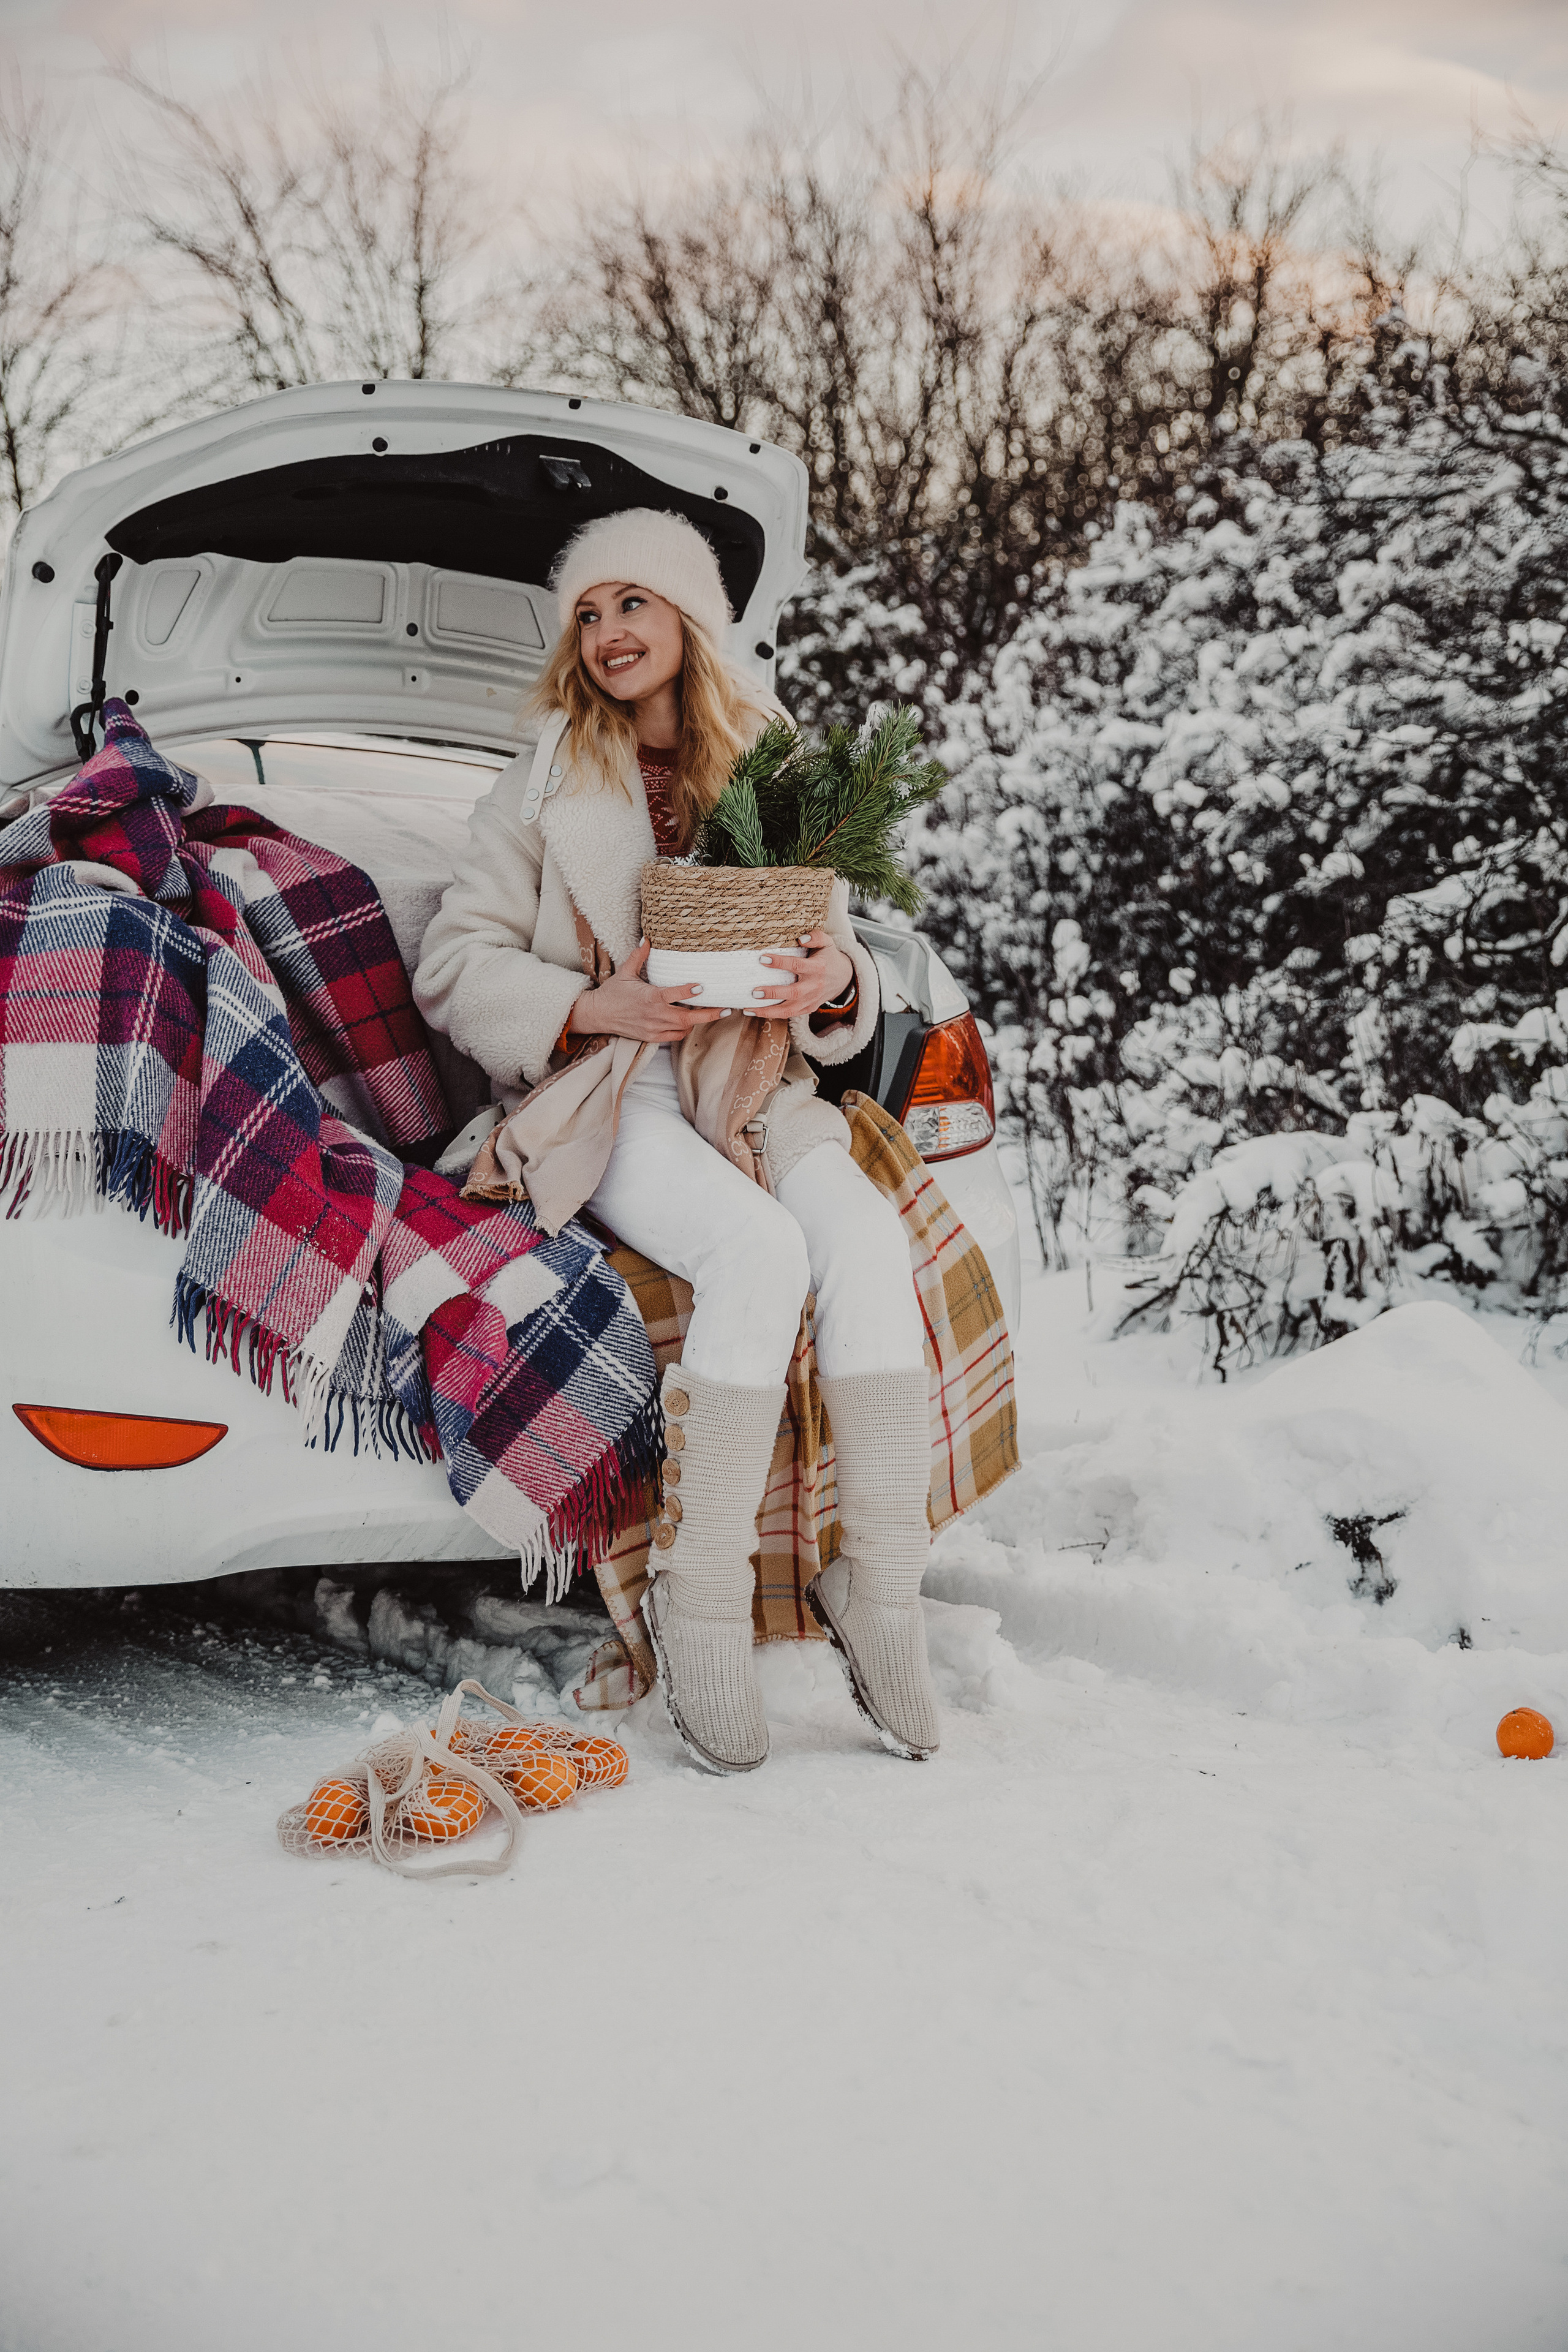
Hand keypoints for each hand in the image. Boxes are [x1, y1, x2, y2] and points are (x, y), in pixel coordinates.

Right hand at [566, 938, 726, 1042]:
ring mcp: (654, 1028)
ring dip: (695, 1021)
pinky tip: (688, 1022)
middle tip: (726, 1009)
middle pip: (688, 1018)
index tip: (702, 987)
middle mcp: (655, 1015)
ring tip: (707, 1012)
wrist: (597, 1015)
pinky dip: (683, 1030)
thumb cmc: (612, 993)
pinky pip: (674, 1036)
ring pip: (684, 1029)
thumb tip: (647, 938)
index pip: (675, 995)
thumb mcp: (625, 972)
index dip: (690, 992)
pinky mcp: (651, 1037)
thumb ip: (639, 956)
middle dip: (709, 1015)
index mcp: (650, 997)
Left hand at [749, 929, 854, 1020]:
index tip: (763, 958)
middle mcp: (814, 986)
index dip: (780, 962)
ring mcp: (811, 1000)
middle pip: (793, 993)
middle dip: (773, 993)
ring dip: (768, 1011)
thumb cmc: (829, 957)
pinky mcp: (808, 1009)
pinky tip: (757, 1012)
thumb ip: (816, 937)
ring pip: (789, 1010)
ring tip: (749, 1009)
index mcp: (817, 968)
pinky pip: (789, 1015)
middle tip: (754, 992)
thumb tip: (800, 938)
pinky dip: (773, 1015)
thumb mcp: (827, 942)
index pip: (797, 966)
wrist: (843, 978)